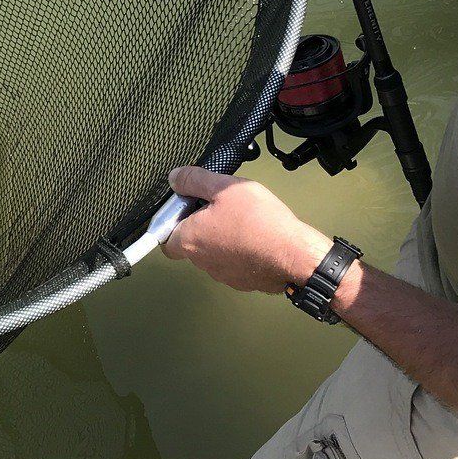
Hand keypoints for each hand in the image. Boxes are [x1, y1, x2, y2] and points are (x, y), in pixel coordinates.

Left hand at [163, 167, 331, 296]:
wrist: (293, 255)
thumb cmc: (259, 221)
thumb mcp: (225, 187)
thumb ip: (195, 180)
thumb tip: (175, 178)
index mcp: (190, 239)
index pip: (164, 237)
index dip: (172, 220)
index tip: (187, 205)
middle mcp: (202, 261)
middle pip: (190, 242)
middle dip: (200, 224)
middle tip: (220, 206)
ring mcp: (223, 274)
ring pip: (213, 253)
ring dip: (221, 237)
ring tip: (242, 219)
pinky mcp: (243, 281)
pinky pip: (233, 263)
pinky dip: (239, 250)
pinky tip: (255, 236)